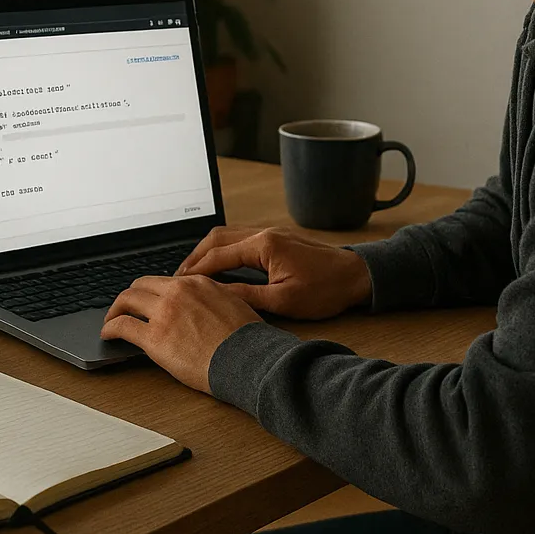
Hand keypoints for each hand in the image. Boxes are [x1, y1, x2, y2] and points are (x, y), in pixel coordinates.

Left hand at [100, 275, 259, 392]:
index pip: (163, 280)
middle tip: (124, 307)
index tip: (147, 300)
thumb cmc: (247, 340)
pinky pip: (122, 326)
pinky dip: (110, 328)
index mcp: (197, 283)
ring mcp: (164, 313)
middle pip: (140, 285)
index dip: (151, 291)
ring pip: (126, 301)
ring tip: (111, 320)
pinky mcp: (154, 337)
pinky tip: (108, 334)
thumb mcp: (234, 304)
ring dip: (115, 310)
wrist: (249, 360)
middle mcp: (178, 292)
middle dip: (129, 296)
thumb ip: (213, 298)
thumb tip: (204, 304)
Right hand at [175, 226, 372, 319]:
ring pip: (227, 235)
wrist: (356, 275)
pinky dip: (223, 250)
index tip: (178, 284)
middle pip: (216, 238)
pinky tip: (218, 265)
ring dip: (207, 252)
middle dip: (194, 257)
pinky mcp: (276, 239)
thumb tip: (217, 297)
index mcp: (264, 246)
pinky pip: (240, 238)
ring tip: (192, 272)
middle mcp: (264, 233)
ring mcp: (270, 233)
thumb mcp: (284, 300)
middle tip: (178, 278)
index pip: (218, 255)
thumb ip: (247, 296)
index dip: (195, 271)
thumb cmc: (325, 290)